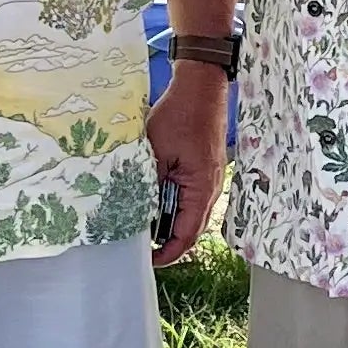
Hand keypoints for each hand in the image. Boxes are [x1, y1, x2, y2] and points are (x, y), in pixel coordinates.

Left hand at [144, 64, 229, 267]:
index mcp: (201, 189)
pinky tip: (154, 201)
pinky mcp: (204, 171)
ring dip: (169, 223)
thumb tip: (136, 211)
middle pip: (191, 231)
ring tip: (144, 226)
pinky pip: (191, 199)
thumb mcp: (156, 151)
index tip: (147, 260)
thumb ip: (148, 183)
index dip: (167, 253)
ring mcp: (210, 181)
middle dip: (167, 242)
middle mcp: (211, 190)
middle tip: (140, 245)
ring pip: (190, 215)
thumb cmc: (181, 114)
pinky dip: (174, 206)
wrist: (201, 87)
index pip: (186, 236)